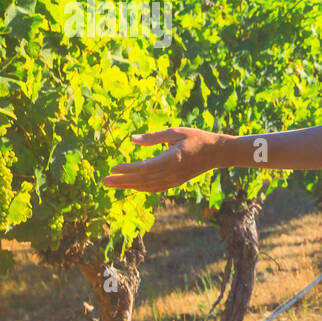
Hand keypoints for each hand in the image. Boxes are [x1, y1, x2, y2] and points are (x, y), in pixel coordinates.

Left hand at [102, 127, 225, 192]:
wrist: (217, 153)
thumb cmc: (197, 138)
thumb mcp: (175, 132)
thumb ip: (153, 137)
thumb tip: (132, 139)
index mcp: (171, 160)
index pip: (144, 168)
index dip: (127, 170)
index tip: (113, 168)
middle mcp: (172, 173)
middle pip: (142, 180)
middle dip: (122, 181)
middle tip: (104, 181)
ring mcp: (174, 180)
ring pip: (147, 186)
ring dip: (128, 186)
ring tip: (112, 185)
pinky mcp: (176, 182)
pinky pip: (156, 188)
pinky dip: (142, 188)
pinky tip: (132, 186)